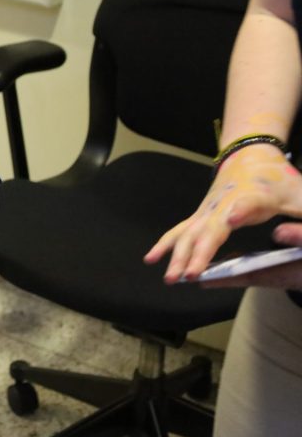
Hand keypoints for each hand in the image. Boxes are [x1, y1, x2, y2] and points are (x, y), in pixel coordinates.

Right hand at [144, 145, 301, 282]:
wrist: (251, 158)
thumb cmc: (279, 181)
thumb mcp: (300, 195)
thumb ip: (300, 216)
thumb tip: (283, 235)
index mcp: (254, 198)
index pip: (248, 206)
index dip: (242, 212)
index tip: (233, 219)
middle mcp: (224, 206)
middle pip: (207, 230)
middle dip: (197, 253)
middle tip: (188, 276)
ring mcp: (208, 210)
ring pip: (189, 234)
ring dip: (177, 256)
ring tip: (170, 279)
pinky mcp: (200, 215)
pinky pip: (179, 232)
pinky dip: (165, 245)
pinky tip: (151, 259)